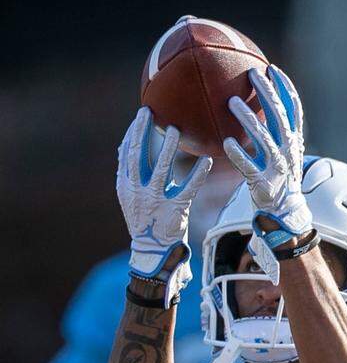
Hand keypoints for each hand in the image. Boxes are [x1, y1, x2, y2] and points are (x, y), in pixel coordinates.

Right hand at [115, 108, 211, 306]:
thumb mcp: (133, 194)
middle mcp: (136, 190)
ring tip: (177, 130)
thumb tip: (131, 144)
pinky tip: (206, 161)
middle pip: (137, 155)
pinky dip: (197, 175)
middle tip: (152, 112)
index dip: (133, 132)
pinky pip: (187, 189)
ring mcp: (153, 201)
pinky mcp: (173, 211)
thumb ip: (134, 172)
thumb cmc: (146, 218)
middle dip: (143, 132)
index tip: (142, 114)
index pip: (126, 152)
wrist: (152, 250)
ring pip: (159, 169)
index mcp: (125, 184)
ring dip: (168, 148)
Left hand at [223, 64, 311, 282]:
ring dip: (249, 120)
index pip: (294, 110)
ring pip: (265, 140)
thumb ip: (269, 130)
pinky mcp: (264, 184)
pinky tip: (226, 143)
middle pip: (281, 119)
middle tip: (252, 75)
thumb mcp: (278, 152)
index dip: (285, 89)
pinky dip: (239, 155)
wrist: (284, 212)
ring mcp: (278, 169)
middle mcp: (288, 152)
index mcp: (293, 142)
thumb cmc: (276, 177)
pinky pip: (250, 167)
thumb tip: (249, 103)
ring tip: (231, 102)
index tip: (272, 69)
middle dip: (268, 95)